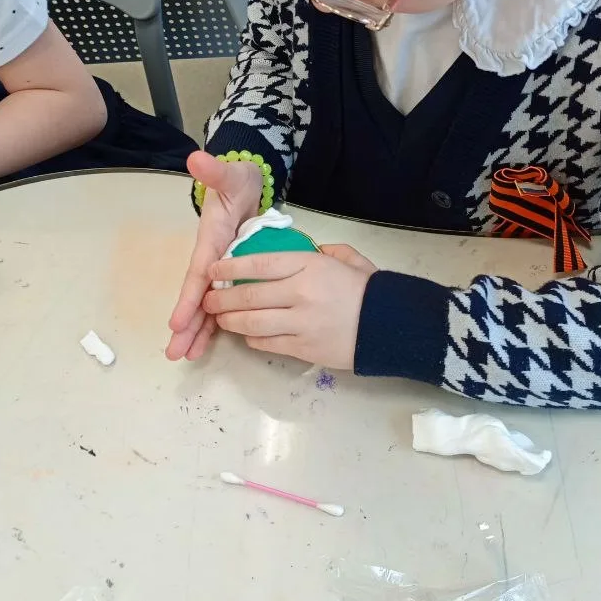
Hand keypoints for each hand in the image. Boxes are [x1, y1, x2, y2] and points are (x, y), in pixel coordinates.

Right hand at [166, 151, 263, 360]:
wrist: (247, 183)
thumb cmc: (238, 182)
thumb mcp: (231, 175)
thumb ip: (216, 171)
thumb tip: (197, 158)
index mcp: (211, 241)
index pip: (198, 274)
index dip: (188, 298)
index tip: (176, 321)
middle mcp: (211, 259)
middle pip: (198, 297)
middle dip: (186, 325)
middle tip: (175, 353)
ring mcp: (220, 269)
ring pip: (207, 305)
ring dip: (196, 330)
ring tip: (185, 356)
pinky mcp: (231, 274)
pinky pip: (222, 303)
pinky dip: (214, 323)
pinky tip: (206, 345)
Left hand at [202, 244, 377, 370]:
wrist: (392, 326)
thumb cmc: (369, 290)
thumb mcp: (349, 259)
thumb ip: (324, 251)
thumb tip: (303, 252)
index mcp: (310, 265)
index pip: (259, 264)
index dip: (230, 267)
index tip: (213, 269)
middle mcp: (300, 293)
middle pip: (249, 296)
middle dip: (221, 298)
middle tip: (208, 299)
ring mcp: (300, 323)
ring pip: (252, 323)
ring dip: (230, 321)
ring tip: (220, 319)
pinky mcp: (304, 348)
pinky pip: (267, 343)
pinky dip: (251, 339)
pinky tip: (246, 334)